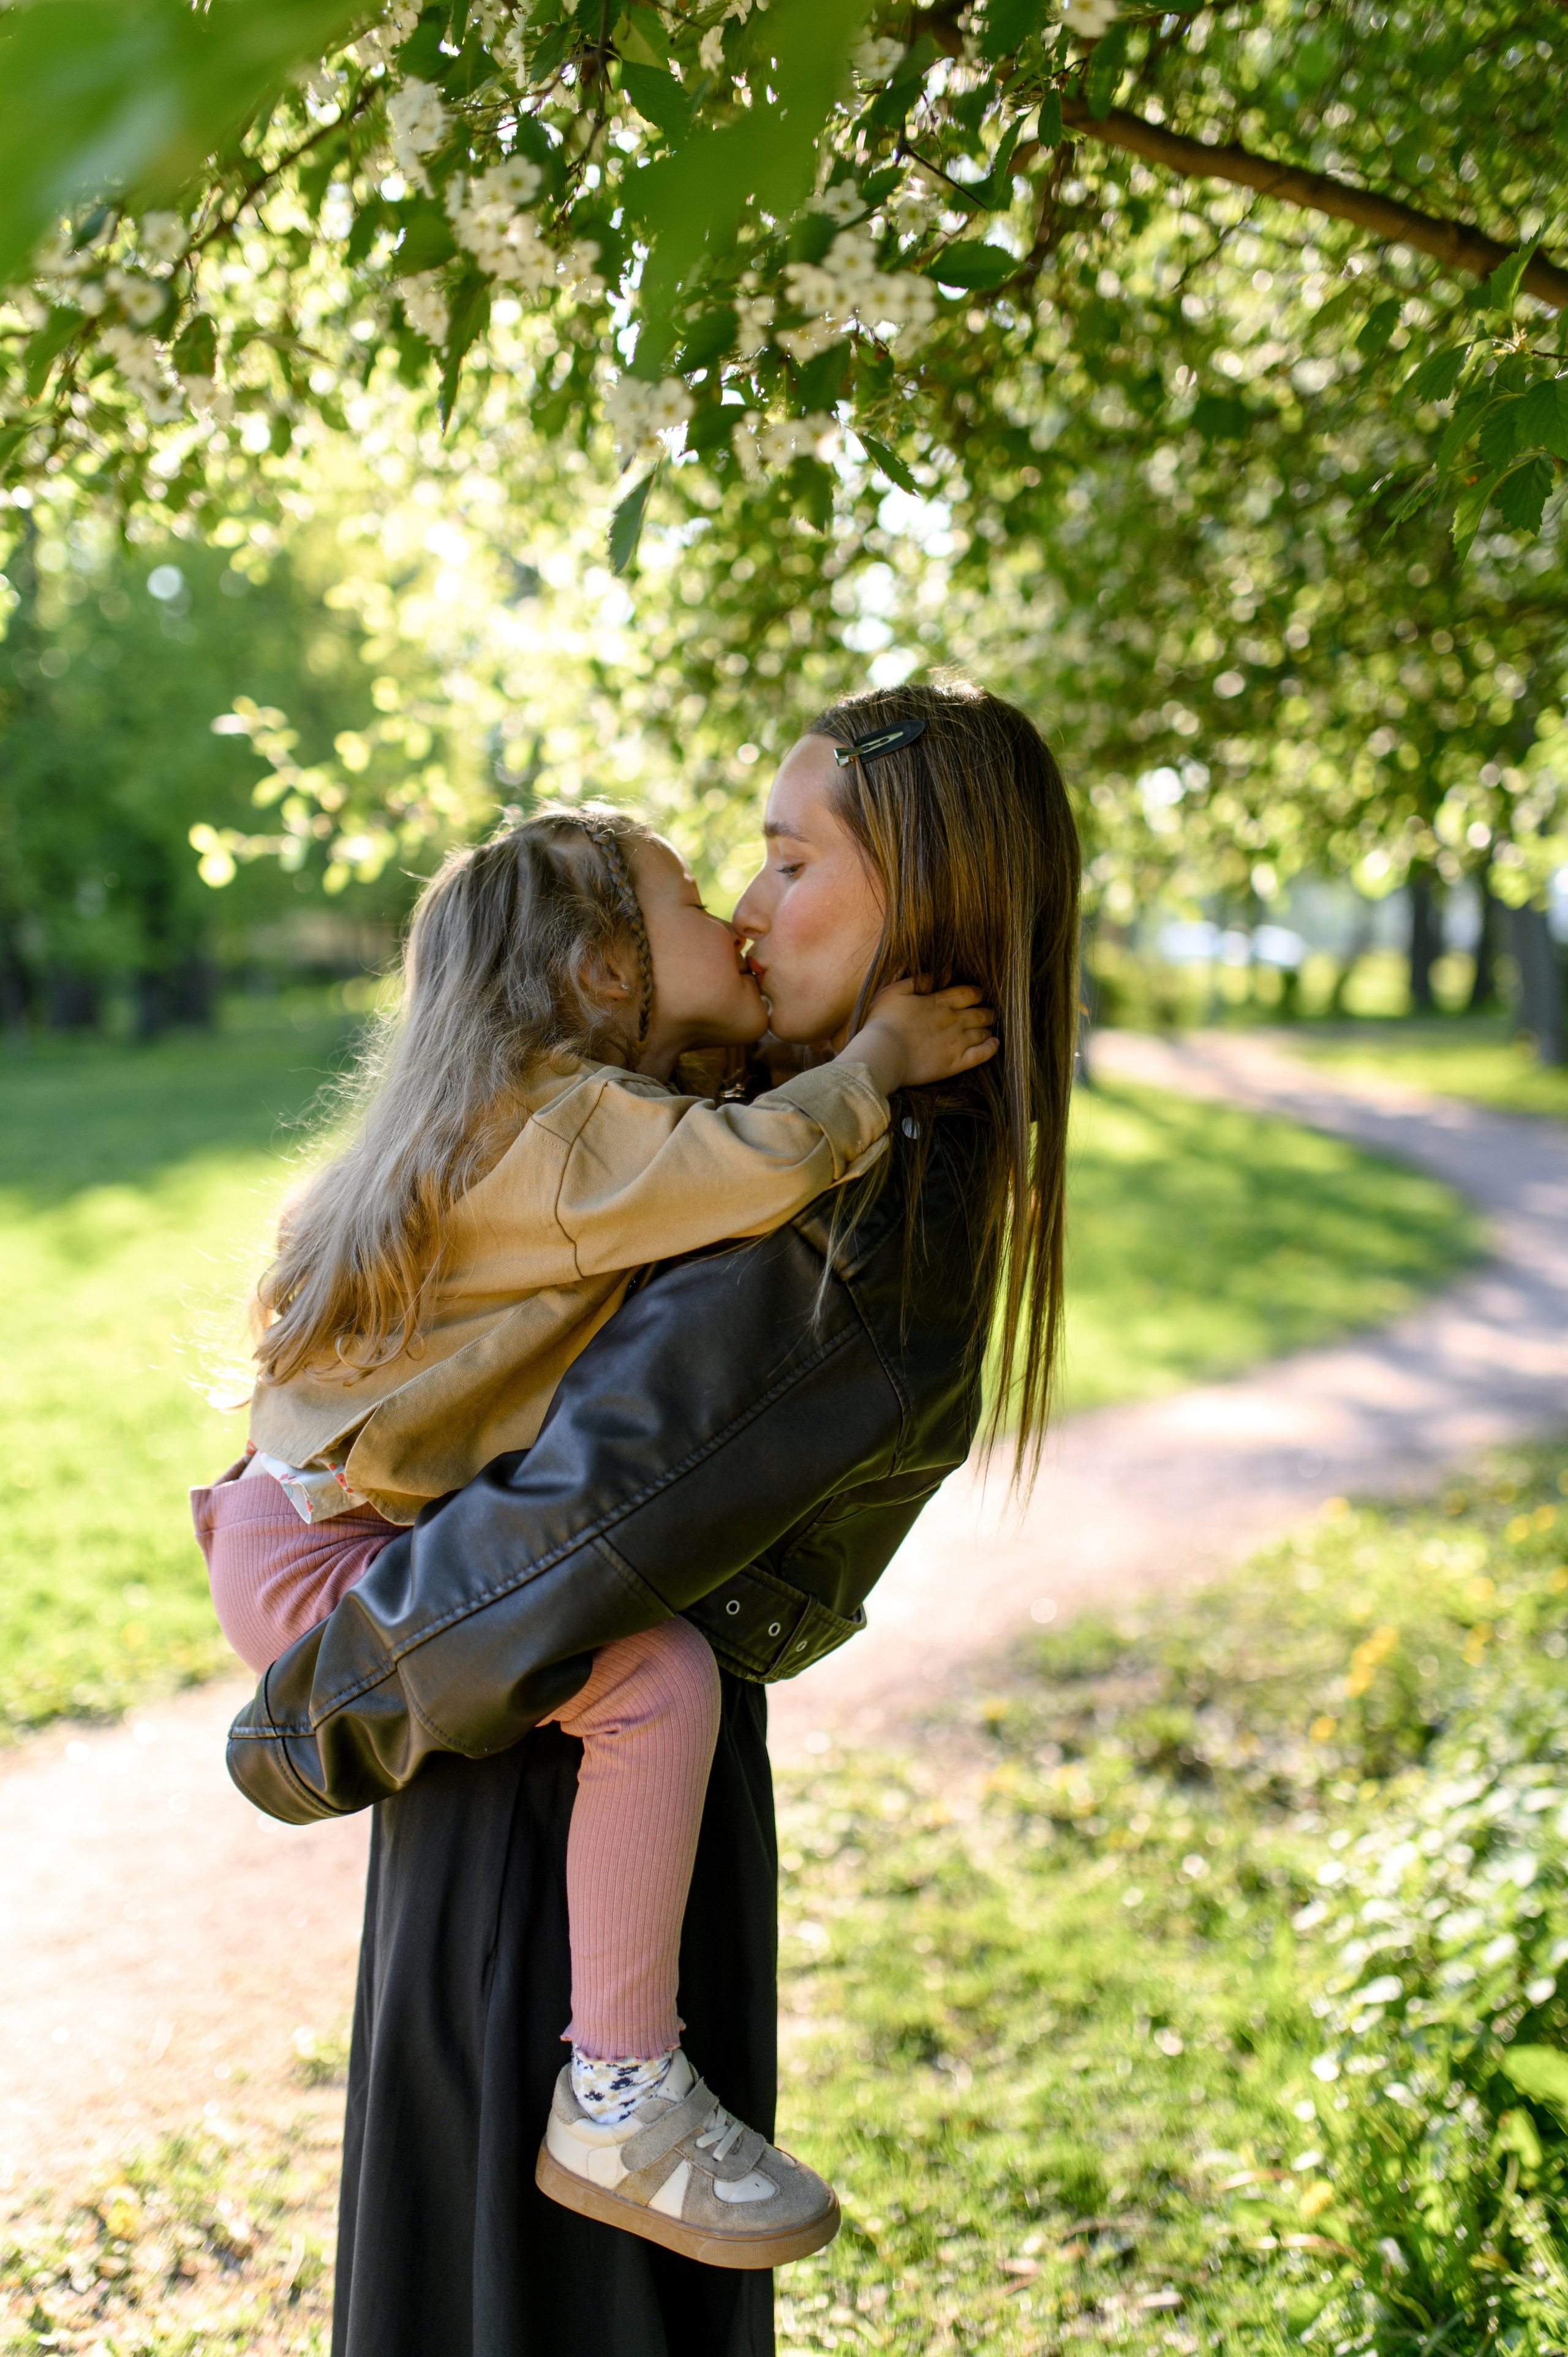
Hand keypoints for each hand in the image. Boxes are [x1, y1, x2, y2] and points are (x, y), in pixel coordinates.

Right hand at [839, 980, 998, 1094]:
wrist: (881, 1053)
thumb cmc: (882, 1022)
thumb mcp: (894, 991)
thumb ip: (918, 980)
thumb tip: (939, 973)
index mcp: (939, 1002)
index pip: (968, 993)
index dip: (976, 992)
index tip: (978, 994)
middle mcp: (953, 1021)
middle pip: (980, 1012)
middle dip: (986, 1011)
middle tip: (988, 1011)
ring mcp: (956, 1043)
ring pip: (982, 1032)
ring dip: (988, 1027)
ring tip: (989, 1027)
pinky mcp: (954, 1063)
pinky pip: (981, 1055)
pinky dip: (991, 1048)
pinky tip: (995, 1044)